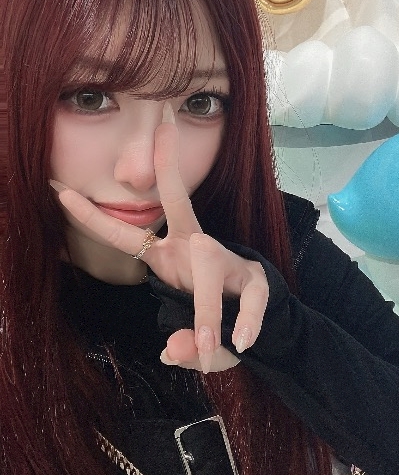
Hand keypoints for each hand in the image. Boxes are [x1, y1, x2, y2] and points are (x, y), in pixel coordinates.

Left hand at [52, 105, 268, 372]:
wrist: (266, 333)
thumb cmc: (217, 329)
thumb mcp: (196, 347)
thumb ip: (186, 348)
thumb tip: (176, 351)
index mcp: (166, 258)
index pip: (124, 234)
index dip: (91, 217)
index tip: (57, 190)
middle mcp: (194, 247)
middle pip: (179, 200)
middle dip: (169, 166)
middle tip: (162, 123)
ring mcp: (226, 259)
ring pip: (210, 266)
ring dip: (207, 310)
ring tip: (211, 345)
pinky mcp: (254, 278)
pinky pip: (250, 297)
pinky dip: (245, 322)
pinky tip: (241, 342)